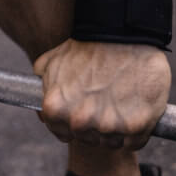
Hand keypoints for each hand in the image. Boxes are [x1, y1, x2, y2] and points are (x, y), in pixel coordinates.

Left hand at [33, 38, 170, 149]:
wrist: (123, 34)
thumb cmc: (88, 45)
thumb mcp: (54, 60)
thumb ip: (45, 81)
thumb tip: (39, 90)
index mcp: (56, 109)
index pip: (63, 134)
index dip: (74, 124)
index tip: (84, 113)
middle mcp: (80, 122)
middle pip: (89, 139)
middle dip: (96, 126)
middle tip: (105, 103)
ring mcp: (109, 126)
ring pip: (113, 142)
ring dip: (117, 130)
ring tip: (122, 103)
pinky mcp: (137, 126)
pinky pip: (135, 142)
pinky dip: (137, 132)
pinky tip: (136, 110)